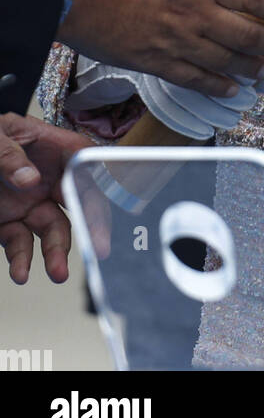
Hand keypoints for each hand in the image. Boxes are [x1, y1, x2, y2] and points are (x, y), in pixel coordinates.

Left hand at [0, 113, 103, 284]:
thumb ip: (8, 154)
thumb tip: (31, 179)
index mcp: (45, 145)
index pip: (82, 160)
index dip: (96, 180)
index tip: (100, 204)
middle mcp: (42, 176)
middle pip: (77, 199)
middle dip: (89, 225)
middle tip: (97, 248)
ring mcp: (27, 202)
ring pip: (53, 228)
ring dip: (57, 251)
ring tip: (58, 272)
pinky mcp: (8, 222)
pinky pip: (20, 243)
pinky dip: (22, 260)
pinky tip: (21, 272)